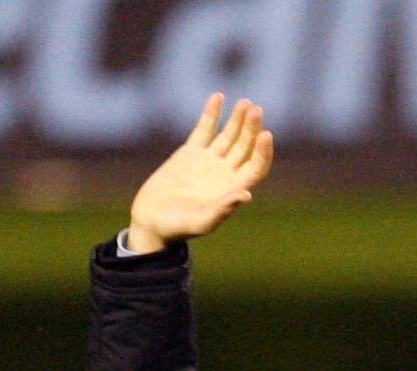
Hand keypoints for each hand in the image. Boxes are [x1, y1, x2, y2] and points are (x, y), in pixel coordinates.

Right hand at [126, 95, 274, 252]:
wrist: (151, 220)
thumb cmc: (177, 227)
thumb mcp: (201, 221)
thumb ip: (223, 209)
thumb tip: (247, 194)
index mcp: (232, 190)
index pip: (256, 167)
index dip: (263, 152)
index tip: (265, 134)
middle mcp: (224, 174)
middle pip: (245, 146)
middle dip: (251, 128)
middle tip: (255, 110)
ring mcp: (209, 161)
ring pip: (229, 135)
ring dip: (237, 118)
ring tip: (245, 103)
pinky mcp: (191, 152)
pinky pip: (205, 128)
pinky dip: (212, 113)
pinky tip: (218, 97)